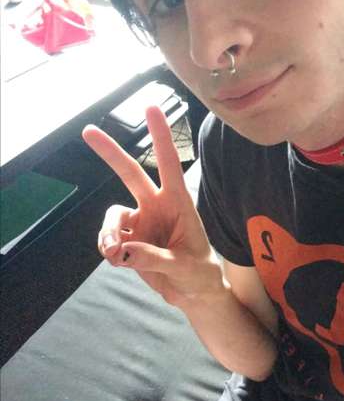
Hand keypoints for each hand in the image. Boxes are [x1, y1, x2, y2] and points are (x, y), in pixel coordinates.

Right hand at [82, 106, 223, 307]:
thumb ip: (154, 258)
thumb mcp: (185, 266)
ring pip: (112, 217)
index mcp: (179, 203)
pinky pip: (109, 238)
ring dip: (107, 233)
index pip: (170, 164)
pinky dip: (108, 249)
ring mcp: (140, 222)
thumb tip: (122, 251)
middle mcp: (156, 206)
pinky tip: (118, 260)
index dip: (161, 136)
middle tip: (88, 131)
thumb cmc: (199, 272)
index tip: (151, 107)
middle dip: (110, 153)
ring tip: (112, 253)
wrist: (192, 293)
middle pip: (130, 174)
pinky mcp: (128, 240)